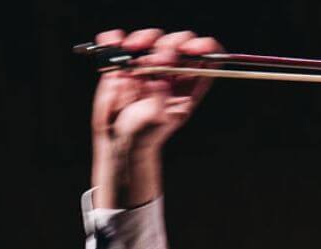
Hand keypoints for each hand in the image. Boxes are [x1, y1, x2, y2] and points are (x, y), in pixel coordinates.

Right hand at [89, 29, 222, 207]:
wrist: (119, 138)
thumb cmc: (144, 134)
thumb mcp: (157, 119)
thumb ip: (161, 97)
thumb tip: (161, 76)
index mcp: (189, 84)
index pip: (207, 58)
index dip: (205, 47)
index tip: (193, 48)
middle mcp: (172, 70)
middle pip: (180, 42)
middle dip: (170, 44)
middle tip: (158, 57)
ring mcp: (148, 64)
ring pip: (153, 38)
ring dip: (144, 38)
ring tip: (131, 49)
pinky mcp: (126, 63)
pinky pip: (122, 43)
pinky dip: (116, 38)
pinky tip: (113, 41)